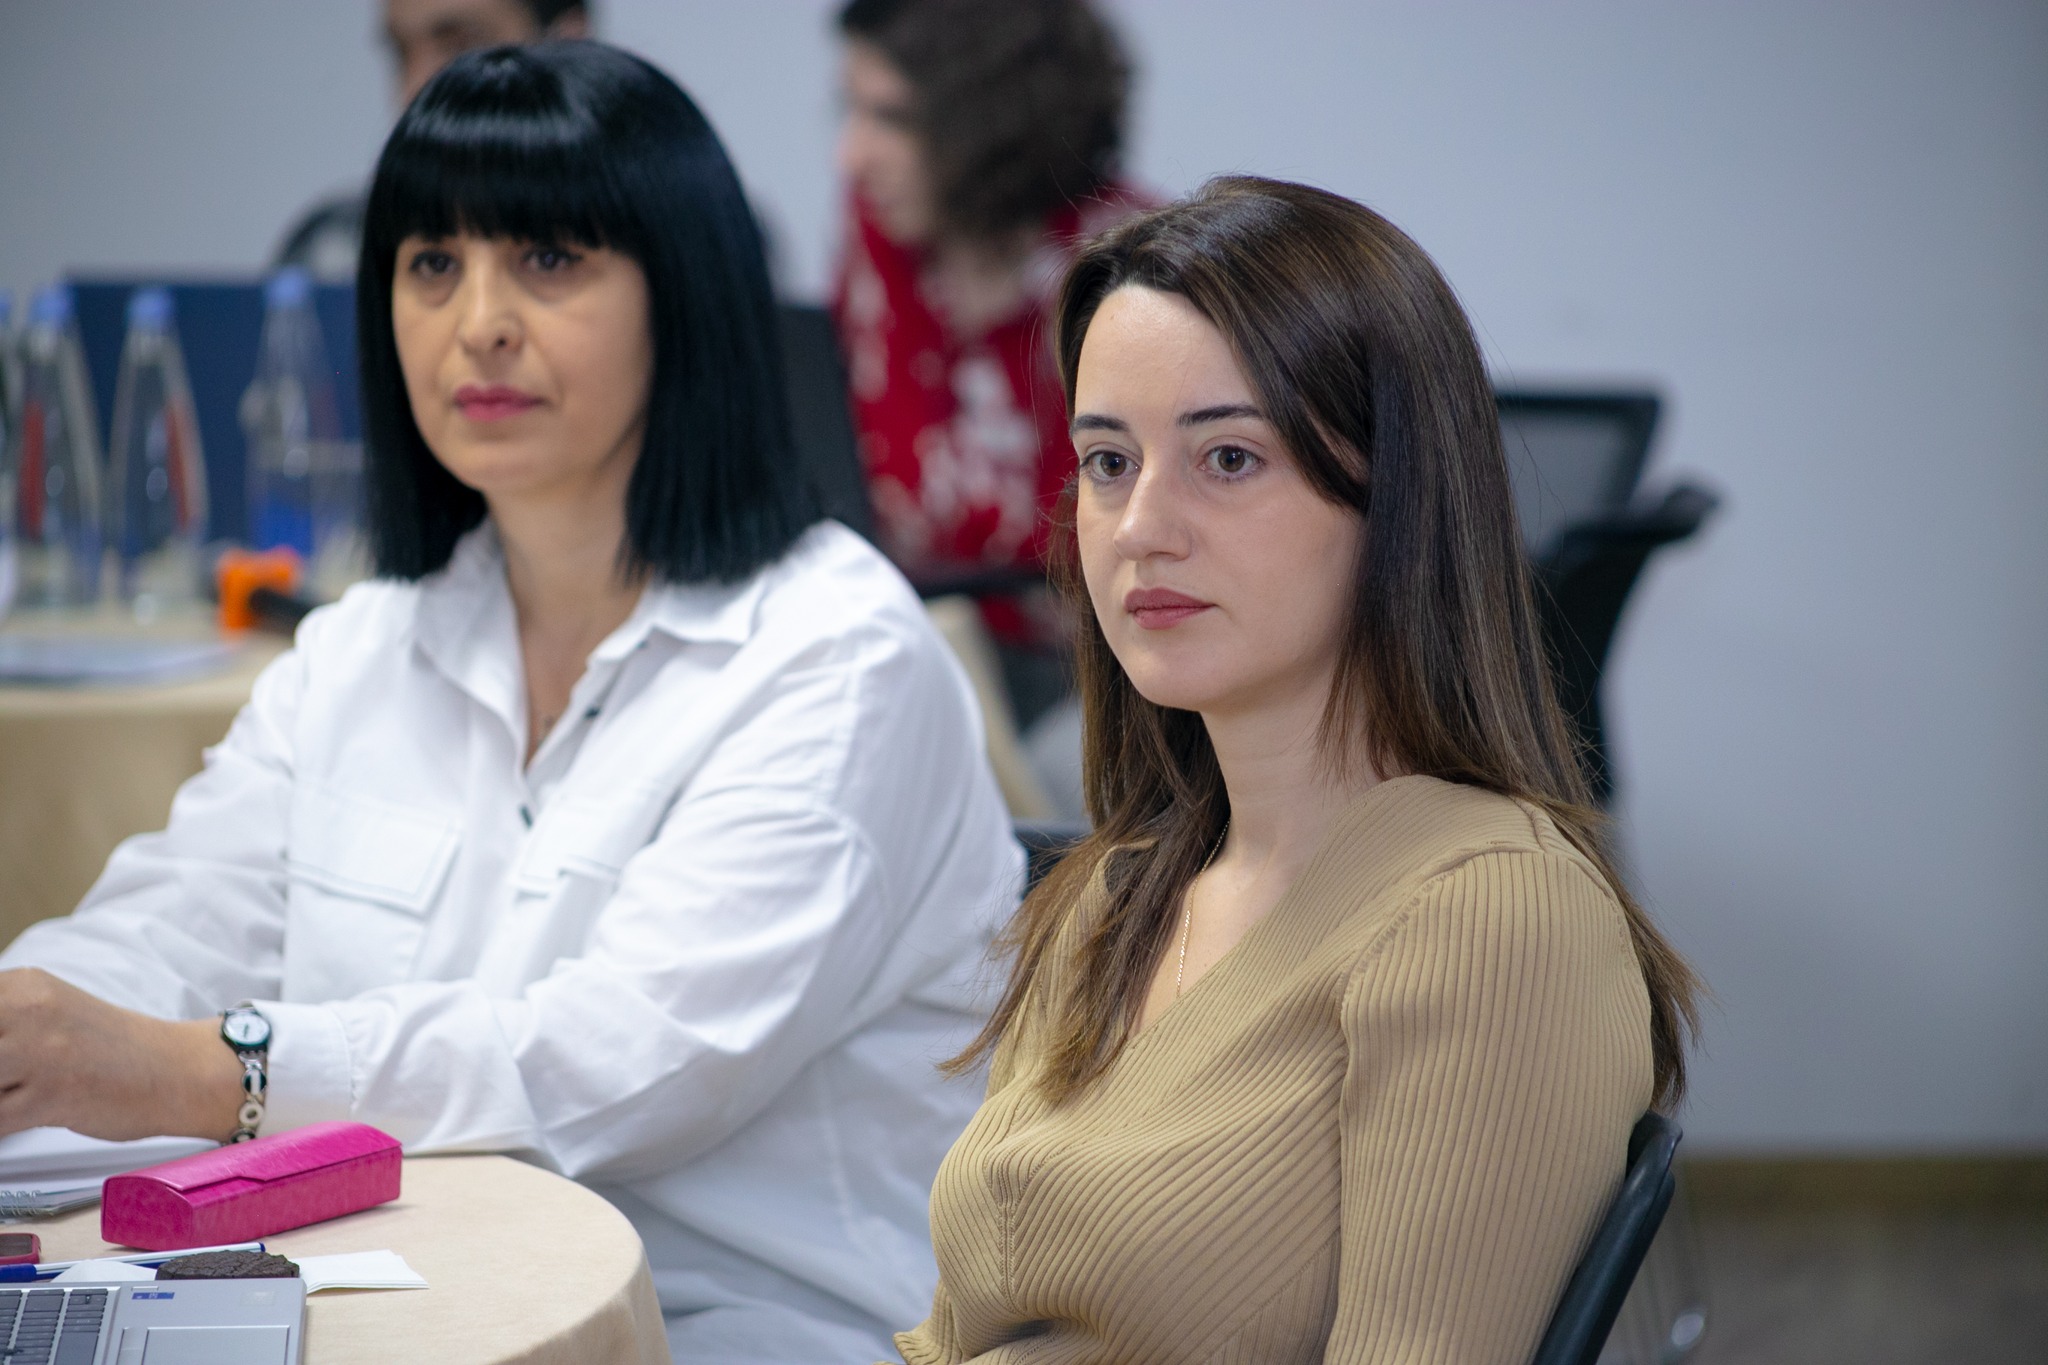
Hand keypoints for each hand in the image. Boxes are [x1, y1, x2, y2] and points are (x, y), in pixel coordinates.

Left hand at [0, 968, 243, 1142]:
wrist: (180, 1072)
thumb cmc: (111, 1055)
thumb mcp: (47, 1018)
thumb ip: (3, 1028)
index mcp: (21, 985)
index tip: (2, 1070)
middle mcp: (26, 1007)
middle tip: (11, 1084)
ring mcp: (40, 1049)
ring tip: (20, 1098)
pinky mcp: (51, 1092)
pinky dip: (0, 1127)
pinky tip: (19, 1120)